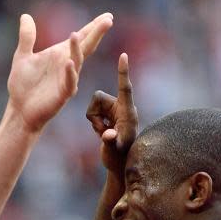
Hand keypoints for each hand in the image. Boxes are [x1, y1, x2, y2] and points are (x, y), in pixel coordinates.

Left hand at [7, 12, 113, 131]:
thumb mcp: (22, 56)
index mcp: (60, 56)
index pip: (81, 39)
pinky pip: (69, 82)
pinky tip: (68, 62)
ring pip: (77, 62)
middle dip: (96, 34)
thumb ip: (27, 37)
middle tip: (108, 20)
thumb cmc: (23, 86)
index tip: (108, 16)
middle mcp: (67, 66)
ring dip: (77, 49)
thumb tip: (25, 15)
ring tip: (75, 35)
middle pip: (86, 47)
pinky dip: (69, 73)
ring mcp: (67, 80)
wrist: (19, 111)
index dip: (93, 27)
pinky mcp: (62, 95)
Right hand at [86, 53, 137, 172]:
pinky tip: (103, 132)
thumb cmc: (119, 157)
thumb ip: (110, 141)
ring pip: (93, 106)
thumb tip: (107, 135)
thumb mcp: (114, 150)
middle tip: (102, 132)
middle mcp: (121, 107)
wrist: (119, 163)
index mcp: (128, 112)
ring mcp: (114, 110)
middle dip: (94, 116)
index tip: (124, 55)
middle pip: (98, 99)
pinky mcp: (107, 114)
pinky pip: (92, 112)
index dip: (123, 72)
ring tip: (104, 133)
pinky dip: (94, 123)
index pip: (125, 88)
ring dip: (94, 121)